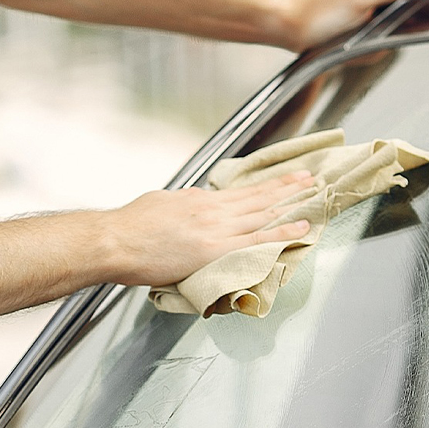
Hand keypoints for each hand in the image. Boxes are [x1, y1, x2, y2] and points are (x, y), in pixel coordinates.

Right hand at [101, 171, 316, 286]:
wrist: (115, 241)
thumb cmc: (128, 229)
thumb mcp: (159, 204)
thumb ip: (182, 204)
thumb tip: (193, 202)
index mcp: (196, 199)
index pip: (239, 192)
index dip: (263, 186)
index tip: (280, 180)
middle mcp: (210, 208)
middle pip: (256, 196)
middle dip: (285, 187)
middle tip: (308, 178)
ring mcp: (215, 227)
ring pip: (262, 213)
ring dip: (290, 203)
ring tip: (313, 196)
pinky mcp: (215, 249)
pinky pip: (257, 240)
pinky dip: (282, 232)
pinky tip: (300, 228)